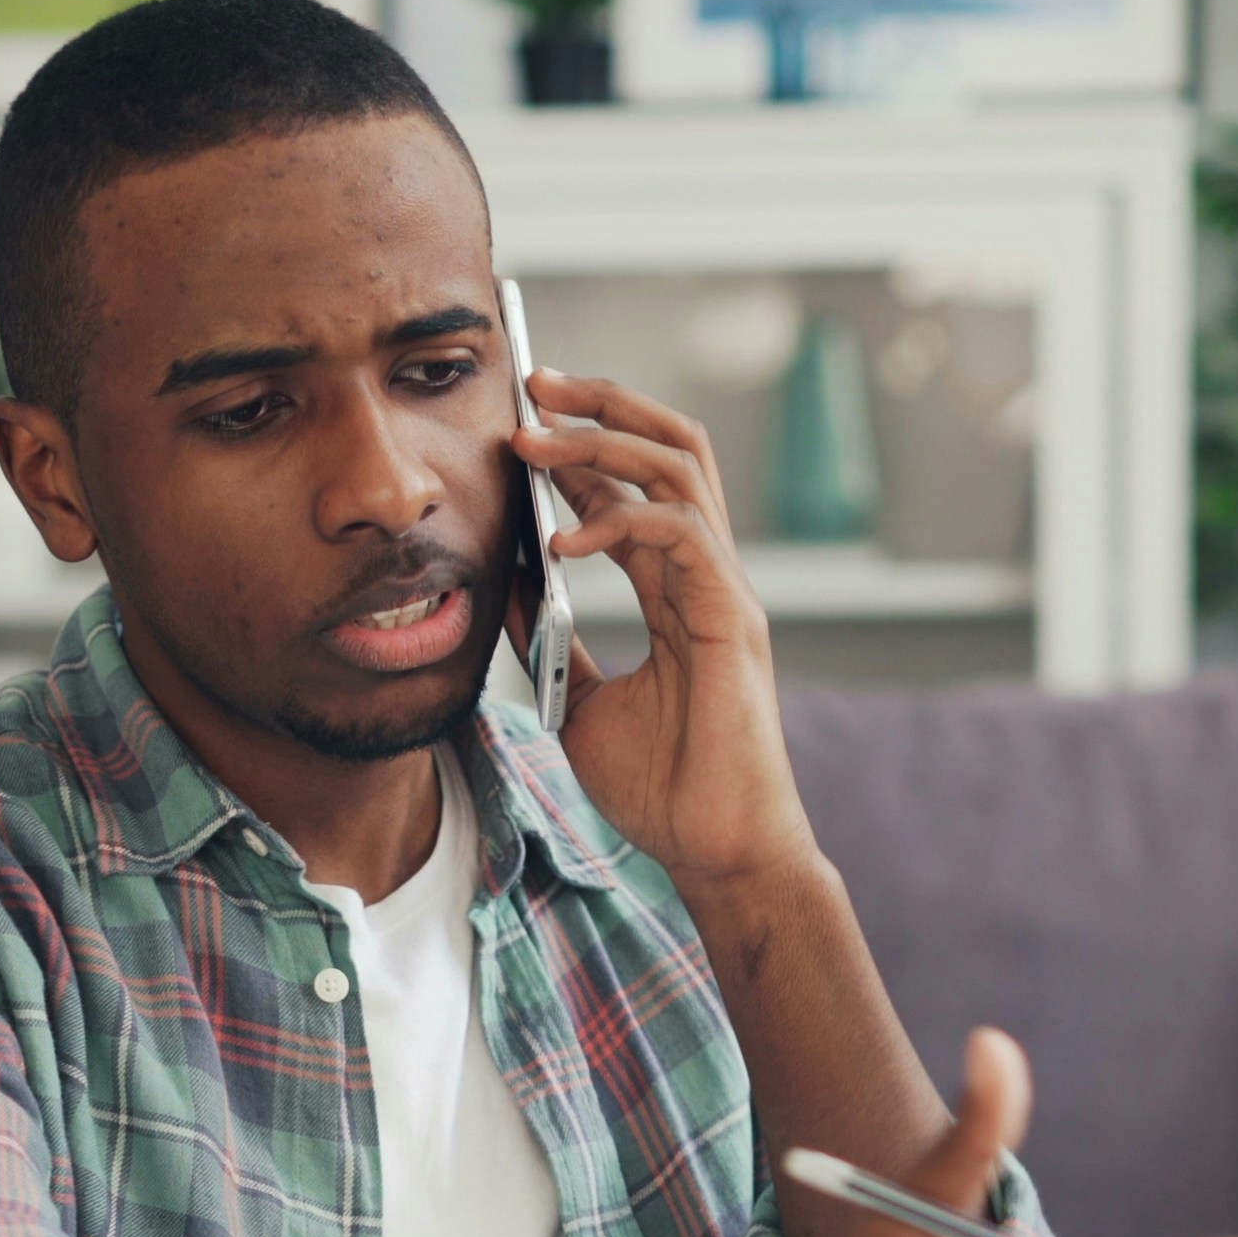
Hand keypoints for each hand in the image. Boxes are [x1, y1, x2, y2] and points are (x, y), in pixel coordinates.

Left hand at [512, 368, 819, 896]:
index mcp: (678, 590)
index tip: (519, 421)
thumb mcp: (579, 700)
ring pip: (680, 469)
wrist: (718, 853)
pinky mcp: (733, 619)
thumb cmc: (665, 791)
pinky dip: (618, 523)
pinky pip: (682, 534)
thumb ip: (551, 639)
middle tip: (533, 383)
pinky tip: (561, 545)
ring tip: (532, 441)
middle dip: (604, 405)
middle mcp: (708, 576)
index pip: (635, 488)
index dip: (581, 447)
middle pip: (671, 448)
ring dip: (602, 443)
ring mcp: (726, 591)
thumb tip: (504, 585)